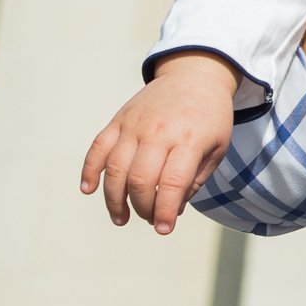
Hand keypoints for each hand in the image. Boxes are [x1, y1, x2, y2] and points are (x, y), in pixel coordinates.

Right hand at [79, 52, 239, 232]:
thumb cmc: (210, 118)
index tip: (164, 229)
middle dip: (142, 207)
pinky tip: (88, 190)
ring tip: (120, 218)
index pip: (172, 182)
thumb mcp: (217, 148)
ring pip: (115, 168)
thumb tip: (172, 210)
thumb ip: (195, 179)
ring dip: (113, 198)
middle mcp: (158, 132)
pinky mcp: (118, 120)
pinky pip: (97, 148)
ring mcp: (134, 125)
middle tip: (149, 219)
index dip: (165, 210)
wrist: (194, 76)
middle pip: (140, 179)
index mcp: (188, 139)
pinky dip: (89, 170)